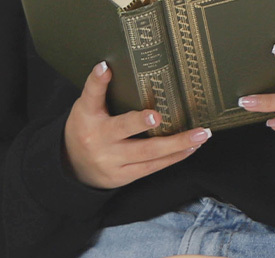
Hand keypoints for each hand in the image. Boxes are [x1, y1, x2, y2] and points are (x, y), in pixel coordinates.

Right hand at [64, 61, 211, 189]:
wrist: (75, 168)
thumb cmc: (87, 130)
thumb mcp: (86, 108)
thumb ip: (99, 90)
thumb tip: (110, 65)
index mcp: (88, 118)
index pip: (91, 96)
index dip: (97, 82)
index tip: (104, 68)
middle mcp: (100, 141)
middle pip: (124, 129)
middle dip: (143, 122)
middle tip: (159, 116)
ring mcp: (113, 162)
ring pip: (148, 153)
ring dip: (177, 144)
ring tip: (200, 135)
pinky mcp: (125, 176)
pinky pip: (152, 167)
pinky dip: (174, 157)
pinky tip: (190, 149)